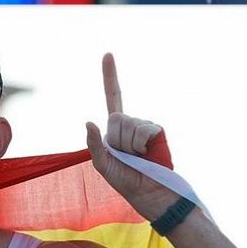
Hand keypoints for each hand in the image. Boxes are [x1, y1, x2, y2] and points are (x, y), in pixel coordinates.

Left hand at [85, 53, 177, 219]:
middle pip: (115, 118)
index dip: (110, 75)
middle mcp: (131, 122)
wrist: (150, 193)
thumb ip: (94, 144)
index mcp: (115, 128)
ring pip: (128, 125)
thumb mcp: (103, 165)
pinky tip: (148, 153)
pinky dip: (141, 143)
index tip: (108, 54)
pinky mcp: (157, 131)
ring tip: (138, 157)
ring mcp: (145, 125)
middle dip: (117, 139)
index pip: (113, 96)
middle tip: (127, 155)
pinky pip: (143, 130)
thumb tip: (89, 121)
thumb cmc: (126, 180)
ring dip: (129, 145)